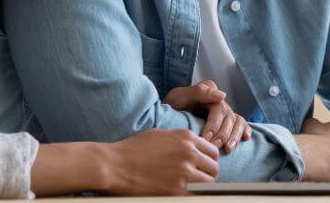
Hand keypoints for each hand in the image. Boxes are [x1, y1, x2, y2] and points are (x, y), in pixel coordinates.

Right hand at [102, 129, 219, 194]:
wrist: (114, 165)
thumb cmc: (133, 149)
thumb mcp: (160, 135)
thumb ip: (180, 140)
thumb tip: (193, 147)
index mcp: (186, 138)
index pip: (213, 151)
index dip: (209, 161)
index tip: (204, 167)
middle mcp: (189, 153)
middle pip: (214, 168)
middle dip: (208, 175)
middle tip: (199, 180)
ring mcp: (184, 172)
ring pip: (209, 183)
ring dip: (202, 186)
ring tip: (191, 188)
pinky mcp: (177, 190)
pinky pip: (196, 195)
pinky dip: (192, 194)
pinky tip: (182, 192)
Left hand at [163, 80, 251, 153]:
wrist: (166, 115)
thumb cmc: (172, 106)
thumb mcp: (179, 96)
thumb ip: (199, 92)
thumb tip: (222, 95)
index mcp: (209, 91)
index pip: (219, 109)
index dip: (214, 125)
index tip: (204, 139)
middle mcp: (219, 100)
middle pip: (229, 118)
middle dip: (222, 135)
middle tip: (213, 149)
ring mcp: (224, 111)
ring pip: (238, 122)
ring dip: (235, 136)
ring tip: (228, 149)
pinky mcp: (227, 121)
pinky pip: (241, 124)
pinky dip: (245, 130)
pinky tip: (245, 139)